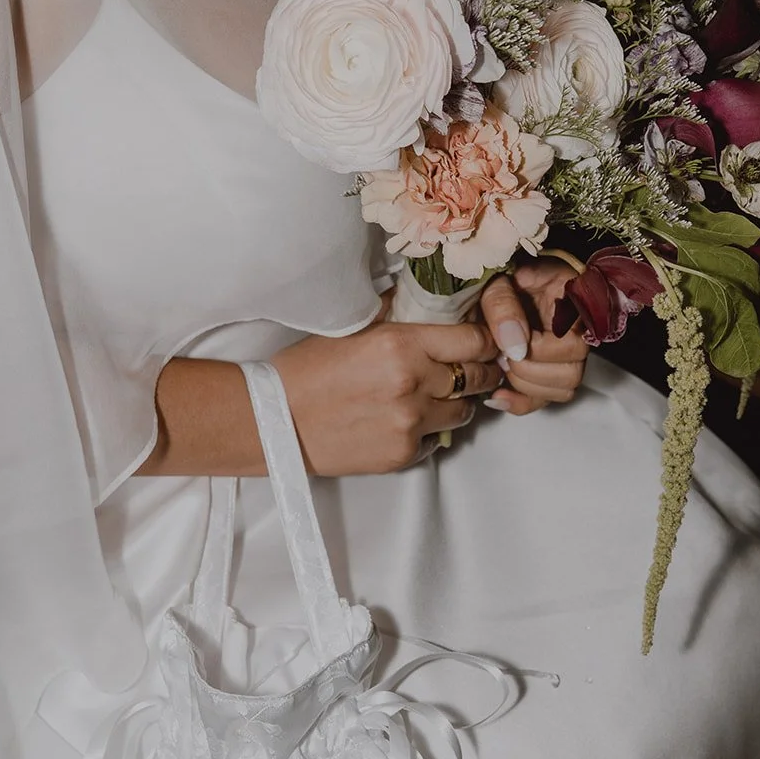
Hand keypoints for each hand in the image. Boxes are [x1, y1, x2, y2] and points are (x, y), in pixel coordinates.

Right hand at [272, 310, 502, 474]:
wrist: (274, 420)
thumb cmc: (307, 370)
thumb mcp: (353, 329)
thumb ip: (398, 318)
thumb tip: (431, 304)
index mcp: (401, 345)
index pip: (474, 341)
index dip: (485, 341)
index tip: (485, 342)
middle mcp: (413, 384)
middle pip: (477, 377)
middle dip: (481, 371)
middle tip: (477, 368)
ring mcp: (410, 423)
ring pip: (464, 412)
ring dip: (457, 402)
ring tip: (437, 396)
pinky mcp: (403, 453)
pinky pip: (437, 439)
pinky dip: (430, 429)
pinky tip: (406, 420)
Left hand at [479, 261, 589, 414]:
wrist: (495, 283)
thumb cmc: (502, 276)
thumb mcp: (497, 279)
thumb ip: (503, 305)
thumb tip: (514, 344)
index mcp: (574, 305)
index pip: (574, 343)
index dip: (539, 349)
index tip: (509, 338)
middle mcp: (579, 335)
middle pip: (572, 374)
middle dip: (529, 369)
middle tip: (502, 352)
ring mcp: (567, 357)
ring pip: (563, 391)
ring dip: (525, 384)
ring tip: (501, 363)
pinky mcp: (550, 373)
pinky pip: (544, 401)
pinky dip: (519, 402)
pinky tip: (498, 394)